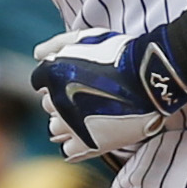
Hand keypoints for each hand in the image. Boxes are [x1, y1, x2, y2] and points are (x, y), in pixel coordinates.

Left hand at [31, 24, 184, 163]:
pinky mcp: (87, 143)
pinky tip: (88, 135)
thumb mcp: (87, 37)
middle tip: (88, 96)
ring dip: (67, 123)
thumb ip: (57, 43)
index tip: (76, 79)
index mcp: (51, 73)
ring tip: (91, 115)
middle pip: (49, 106)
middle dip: (62, 101)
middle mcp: (56, 100)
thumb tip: (36, 53)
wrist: (150, 76)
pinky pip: (68, 150)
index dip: (57, 80)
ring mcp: (71, 124)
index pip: (40, 83)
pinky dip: (75, 143)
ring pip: (56, 129)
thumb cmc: (120, 53)